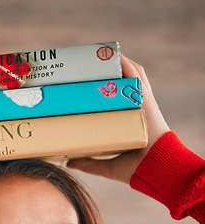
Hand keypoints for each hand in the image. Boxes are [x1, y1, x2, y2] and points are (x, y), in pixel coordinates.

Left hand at [67, 54, 170, 183]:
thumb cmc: (135, 170)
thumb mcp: (107, 166)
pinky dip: (124, 62)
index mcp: (126, 123)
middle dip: (102, 75)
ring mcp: (139, 102)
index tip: (81, 86)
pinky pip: (135, 74)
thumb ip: (89, 163)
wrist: (155, 169)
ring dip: (112, 66)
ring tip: (93, 59)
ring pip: (126, 75)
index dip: (98, 91)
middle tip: (82, 70)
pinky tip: (111, 54)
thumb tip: (68, 163)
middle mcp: (133, 109)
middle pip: (117, 85)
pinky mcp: (144, 98)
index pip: (111, 101)